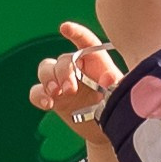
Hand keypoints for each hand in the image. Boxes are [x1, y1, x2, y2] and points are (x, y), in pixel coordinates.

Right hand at [29, 26, 128, 161]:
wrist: (109, 132)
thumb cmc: (120, 108)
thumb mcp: (124, 96)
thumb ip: (117, 85)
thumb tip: (106, 77)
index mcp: (96, 62)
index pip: (84, 41)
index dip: (75, 33)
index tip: (64, 29)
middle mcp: (77, 68)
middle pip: (62, 59)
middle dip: (63, 71)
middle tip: (70, 89)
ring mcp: (62, 82)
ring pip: (45, 69)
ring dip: (48, 79)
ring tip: (56, 94)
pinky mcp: (53, 99)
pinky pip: (36, 91)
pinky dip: (38, 95)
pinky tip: (47, 104)